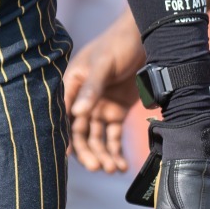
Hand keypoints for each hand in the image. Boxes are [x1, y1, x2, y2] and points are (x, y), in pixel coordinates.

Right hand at [66, 11, 143, 172]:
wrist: (145, 40)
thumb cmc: (117, 45)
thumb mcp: (102, 64)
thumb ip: (91, 88)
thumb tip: (78, 113)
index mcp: (72, 85)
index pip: (64, 114)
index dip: (64, 134)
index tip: (68, 155)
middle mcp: (83, 100)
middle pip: (80, 131)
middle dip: (87, 150)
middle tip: (96, 166)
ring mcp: (99, 107)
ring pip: (97, 138)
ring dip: (103, 154)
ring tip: (112, 168)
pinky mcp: (116, 112)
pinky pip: (114, 137)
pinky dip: (116, 151)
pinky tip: (121, 165)